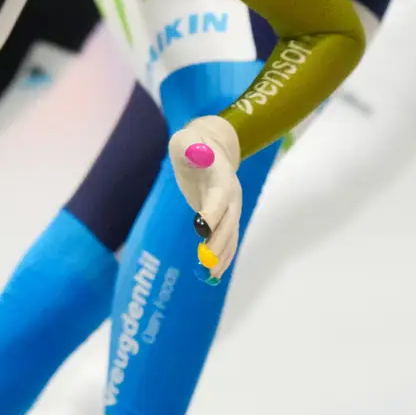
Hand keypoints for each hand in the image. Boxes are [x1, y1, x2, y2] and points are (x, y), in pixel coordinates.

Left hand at [168, 115, 241, 281]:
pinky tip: (213, 274)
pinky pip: (227, 240)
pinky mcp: (224, 218)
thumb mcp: (185, 140)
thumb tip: (194, 152)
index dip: (213, 212)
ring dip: (222, 255)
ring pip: (230, 234)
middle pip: (228, 220)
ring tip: (209, 275)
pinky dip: (223, 257)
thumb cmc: (192, 143)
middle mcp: (231, 194)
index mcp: (221, 175)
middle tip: (206, 261)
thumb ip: (188, 146)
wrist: (210, 147)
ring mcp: (230, 207)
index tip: (201, 229)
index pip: (219, 195)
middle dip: (219, 242)